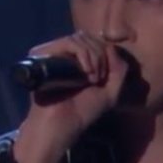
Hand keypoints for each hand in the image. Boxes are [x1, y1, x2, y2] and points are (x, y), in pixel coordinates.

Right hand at [13, 32, 130, 162]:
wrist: (62, 125)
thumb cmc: (83, 112)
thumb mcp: (111, 90)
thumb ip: (118, 67)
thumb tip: (111, 45)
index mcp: (78, 60)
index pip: (94, 40)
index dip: (107, 51)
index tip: (106, 75)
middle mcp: (64, 54)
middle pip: (88, 36)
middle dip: (102, 55)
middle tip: (99, 79)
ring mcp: (52, 54)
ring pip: (80, 38)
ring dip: (95, 57)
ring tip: (93, 79)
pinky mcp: (43, 55)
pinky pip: (70, 42)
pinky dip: (84, 55)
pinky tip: (86, 74)